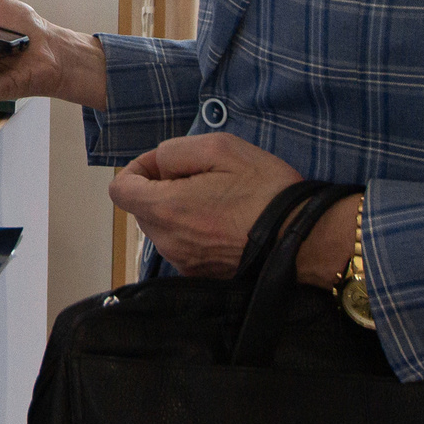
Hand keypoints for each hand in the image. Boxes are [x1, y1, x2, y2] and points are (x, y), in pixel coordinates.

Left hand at [108, 131, 317, 278]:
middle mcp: (168, 241)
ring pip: (160, 228)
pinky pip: (181, 245)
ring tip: (216, 199)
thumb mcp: (221, 148)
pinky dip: (191, 230)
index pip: (120, 190)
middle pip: (140, 209)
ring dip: (176, 210)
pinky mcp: (200, 274)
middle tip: (199, 177)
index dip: (136, 169)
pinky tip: (223, 221)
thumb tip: (157, 165)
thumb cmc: (265, 190)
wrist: (304, 238)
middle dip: (158, 188)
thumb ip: (175, 152)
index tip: (164, 164)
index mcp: (167, 209)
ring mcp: (183, 262)